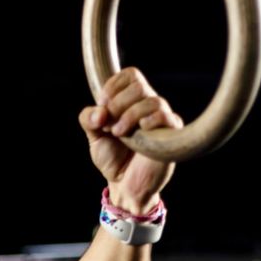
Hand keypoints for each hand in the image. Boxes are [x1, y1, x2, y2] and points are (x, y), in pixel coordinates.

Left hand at [79, 67, 182, 213]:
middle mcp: (148, 106)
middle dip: (118, 103)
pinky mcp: (171, 134)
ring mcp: (162, 119)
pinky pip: (166, 116)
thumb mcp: (94, 137)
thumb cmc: (113, 159)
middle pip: (139, 85)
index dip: (113, 86)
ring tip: (118, 133)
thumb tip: (100, 111)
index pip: (130, 76)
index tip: (102, 105)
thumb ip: (89, 119)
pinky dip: (149, 120)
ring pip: (152, 100)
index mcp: (131, 102)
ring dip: (130, 115)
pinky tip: (140, 132)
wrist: (124, 185)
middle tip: (108, 125)